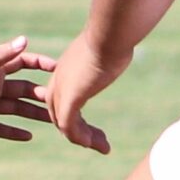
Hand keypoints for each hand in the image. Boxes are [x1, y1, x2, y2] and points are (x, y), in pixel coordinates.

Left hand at [0, 36, 55, 142]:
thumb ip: (1, 56)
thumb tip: (25, 40)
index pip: (22, 62)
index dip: (40, 63)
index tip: (58, 69)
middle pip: (23, 88)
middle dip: (41, 93)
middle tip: (60, 102)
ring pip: (16, 109)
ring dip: (33, 114)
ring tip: (52, 122)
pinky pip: (1, 128)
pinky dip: (14, 132)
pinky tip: (30, 137)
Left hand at [44, 32, 127, 154]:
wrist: (110, 32)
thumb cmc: (115, 35)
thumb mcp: (109, 47)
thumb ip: (107, 54)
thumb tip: (121, 48)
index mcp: (65, 68)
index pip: (62, 99)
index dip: (75, 116)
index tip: (93, 127)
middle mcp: (58, 80)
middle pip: (59, 114)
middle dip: (79, 131)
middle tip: (99, 141)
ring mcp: (62, 89)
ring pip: (64, 124)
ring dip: (84, 139)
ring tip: (104, 148)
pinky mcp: (70, 98)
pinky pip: (69, 126)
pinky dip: (80, 138)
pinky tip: (95, 144)